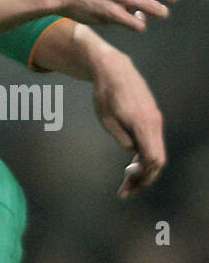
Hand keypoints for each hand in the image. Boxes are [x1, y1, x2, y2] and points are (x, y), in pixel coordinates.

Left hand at [91, 50, 166, 197]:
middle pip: (157, 161)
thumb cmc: (105, 94)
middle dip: (143, 180)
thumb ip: (121, 136)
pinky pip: (153, 145)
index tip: (126, 187)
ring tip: (126, 184)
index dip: (142, 177)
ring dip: (144, 171)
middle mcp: (154, 123)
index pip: (152, 159)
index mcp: (143, 124)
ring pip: (156, 154)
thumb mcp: (106, 117)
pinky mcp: (152, 119)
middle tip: (125, 192)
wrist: (114, 70)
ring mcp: (155, 121)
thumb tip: (132, 153)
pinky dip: (144, 159)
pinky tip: (131, 167)